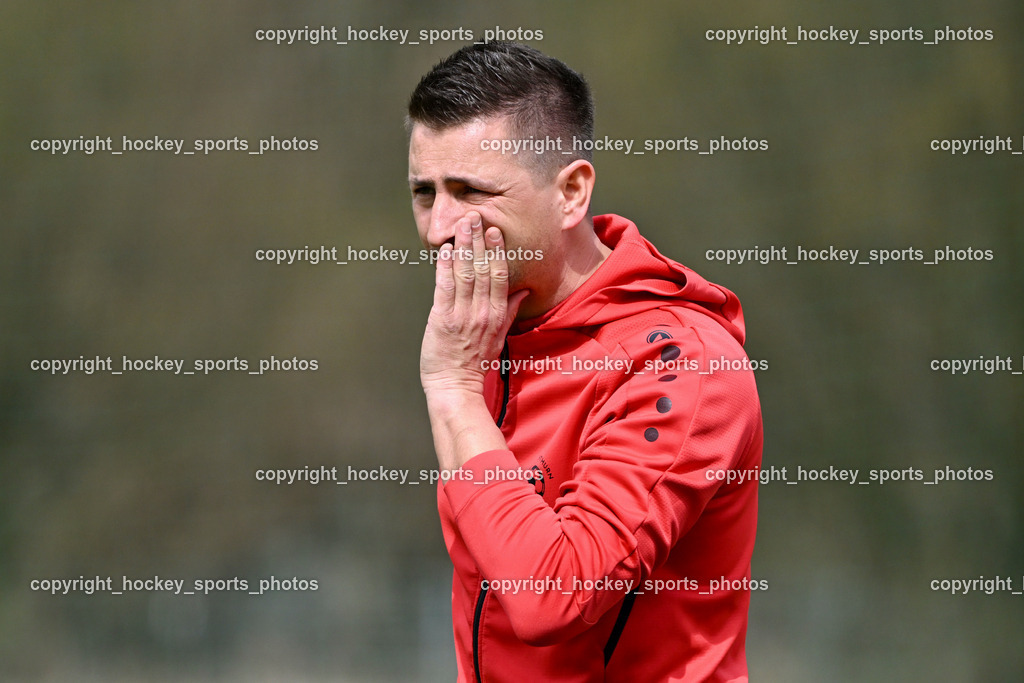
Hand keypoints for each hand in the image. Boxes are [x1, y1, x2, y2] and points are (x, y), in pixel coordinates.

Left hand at [420, 211, 529, 396]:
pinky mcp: (442, 320)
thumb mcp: (500, 336)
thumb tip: (523, 290)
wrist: (457, 388)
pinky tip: (444, 250)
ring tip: (462, 224)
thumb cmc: (476, 363)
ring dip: (462, 246)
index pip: (499, 276)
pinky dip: (444, 267)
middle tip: (476, 216)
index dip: (497, 251)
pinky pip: (444, 288)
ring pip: (465, 273)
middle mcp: (482, 312)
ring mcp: (462, 316)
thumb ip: (511, 310)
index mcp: (497, 315)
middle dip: (479, 240)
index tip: (495, 230)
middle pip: (482, 269)